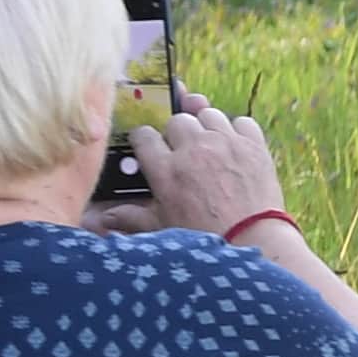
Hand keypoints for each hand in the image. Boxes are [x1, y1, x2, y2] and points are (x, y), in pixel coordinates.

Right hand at [118, 98, 288, 241]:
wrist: (253, 241)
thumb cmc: (206, 238)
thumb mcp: (164, 228)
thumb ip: (133, 216)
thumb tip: (103, 219)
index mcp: (166, 169)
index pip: (143, 135)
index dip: (144, 140)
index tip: (149, 147)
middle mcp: (193, 149)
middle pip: (176, 121)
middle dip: (177, 133)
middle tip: (183, 152)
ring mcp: (225, 143)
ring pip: (208, 114)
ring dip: (206, 126)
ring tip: (209, 145)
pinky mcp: (253, 145)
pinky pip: (242, 122)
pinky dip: (238, 130)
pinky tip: (235, 146)